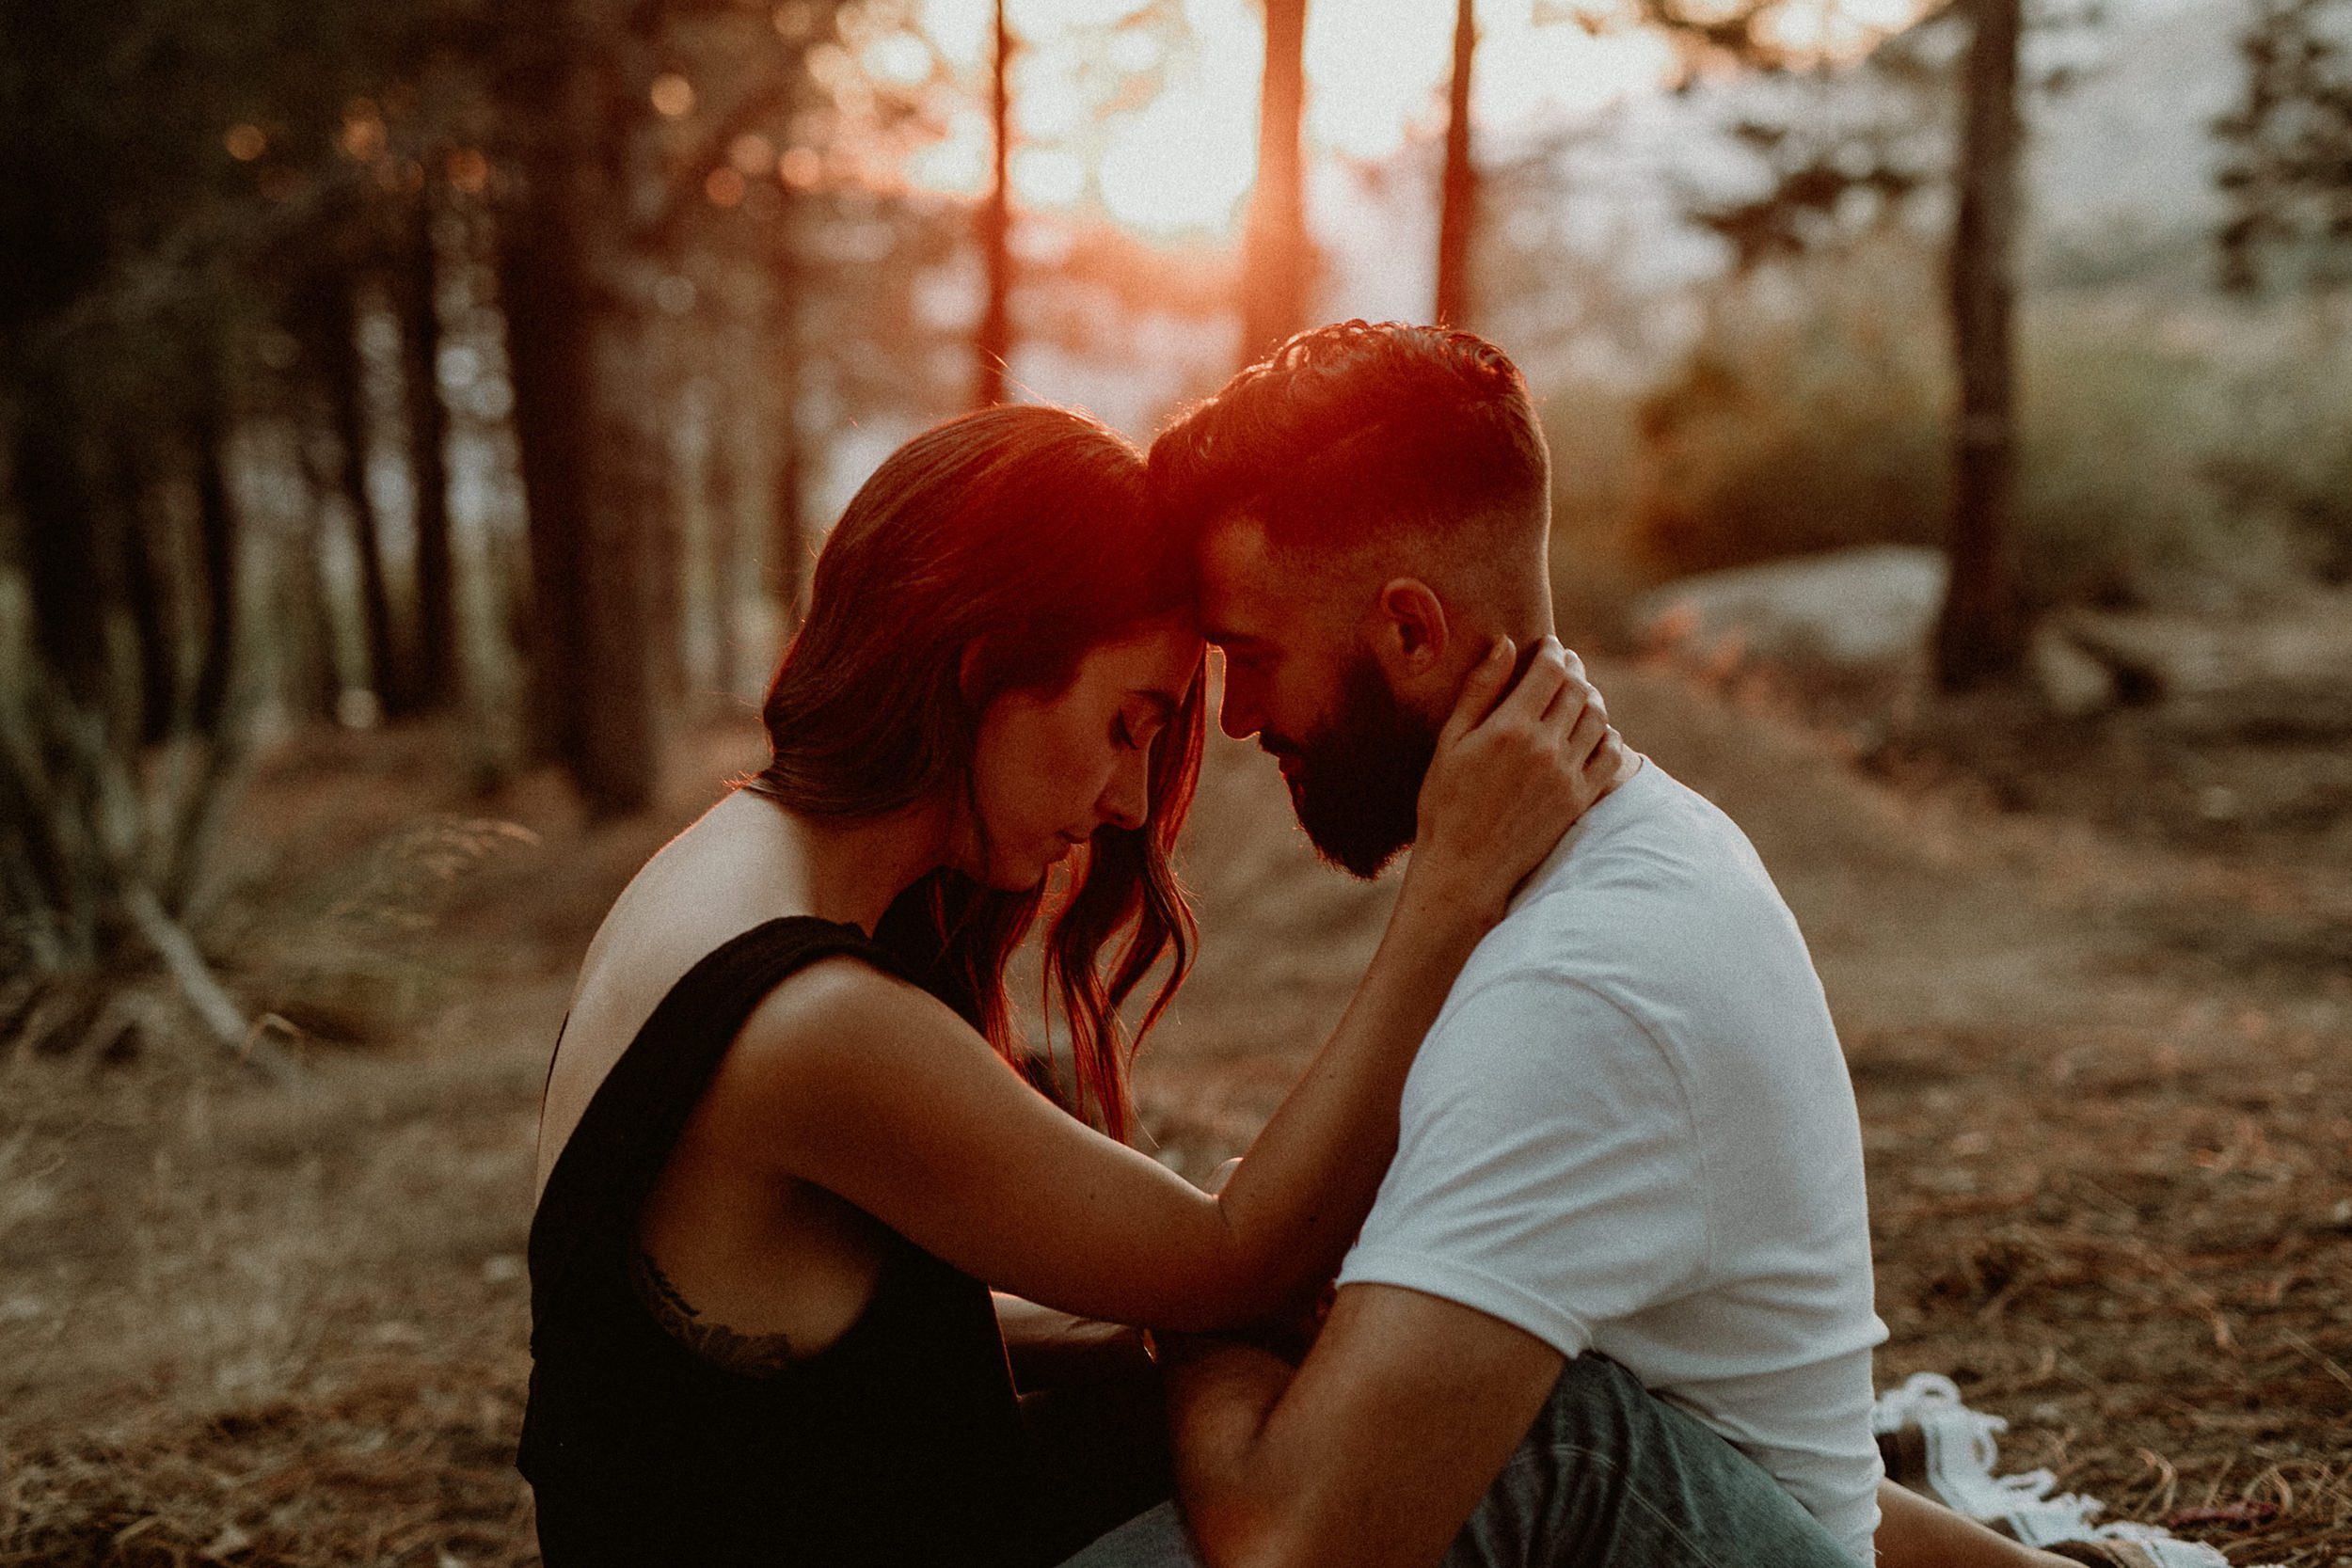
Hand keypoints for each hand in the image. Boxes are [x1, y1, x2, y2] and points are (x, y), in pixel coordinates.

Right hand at [1409, 636, 1622, 924]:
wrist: (1465, 866)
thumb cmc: (1445, 803)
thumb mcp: (1451, 742)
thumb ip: (1480, 690)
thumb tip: (1505, 644)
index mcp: (1510, 727)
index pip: (1550, 671)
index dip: (1554, 651)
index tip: (1550, 645)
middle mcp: (1545, 747)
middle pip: (1578, 689)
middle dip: (1574, 669)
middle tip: (1566, 663)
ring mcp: (1567, 775)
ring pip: (1598, 718)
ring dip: (1592, 697)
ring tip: (1579, 693)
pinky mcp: (1579, 800)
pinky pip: (1611, 755)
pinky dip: (1608, 735)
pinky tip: (1595, 732)